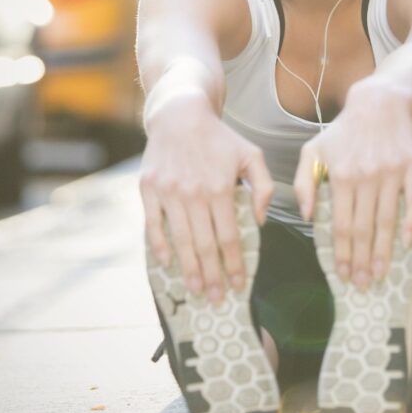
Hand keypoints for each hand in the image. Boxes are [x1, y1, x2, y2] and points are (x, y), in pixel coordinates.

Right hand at [139, 98, 274, 303]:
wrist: (181, 114)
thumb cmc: (220, 138)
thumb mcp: (252, 155)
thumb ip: (263, 187)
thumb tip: (260, 221)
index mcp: (221, 188)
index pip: (230, 236)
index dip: (235, 263)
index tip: (239, 284)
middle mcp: (194, 193)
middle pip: (204, 245)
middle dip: (213, 275)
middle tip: (218, 298)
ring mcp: (168, 192)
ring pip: (180, 240)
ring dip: (188, 269)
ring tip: (196, 289)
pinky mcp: (148, 189)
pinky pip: (152, 225)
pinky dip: (159, 247)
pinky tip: (167, 264)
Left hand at [293, 85, 411, 289]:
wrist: (380, 103)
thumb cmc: (344, 131)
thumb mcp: (313, 150)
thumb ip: (304, 182)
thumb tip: (305, 214)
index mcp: (340, 176)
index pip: (341, 225)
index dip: (343, 253)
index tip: (344, 275)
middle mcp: (366, 176)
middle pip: (364, 228)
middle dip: (363, 260)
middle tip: (363, 283)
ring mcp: (392, 172)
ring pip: (388, 220)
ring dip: (384, 251)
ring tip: (381, 273)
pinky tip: (408, 244)